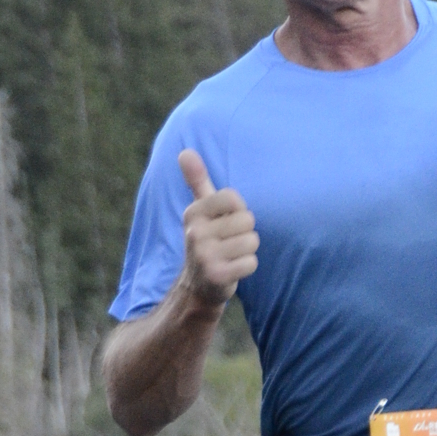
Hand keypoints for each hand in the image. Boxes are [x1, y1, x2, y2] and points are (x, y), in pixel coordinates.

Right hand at [178, 150, 258, 307]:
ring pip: (252, 242)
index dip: (238, 210)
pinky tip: (232, 269)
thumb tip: (185, 151)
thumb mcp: (199, 209)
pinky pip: (251, 262)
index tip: (226, 221)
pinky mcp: (217, 275)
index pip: (234, 198)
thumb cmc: (207, 239)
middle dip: (245, 232)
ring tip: (230, 255)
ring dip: (247, 250)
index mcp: (193, 212)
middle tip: (228, 242)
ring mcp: (204, 255)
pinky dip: (247, 267)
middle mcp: (195, 232)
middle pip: (247, 220)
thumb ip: (197, 180)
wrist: (198, 284)